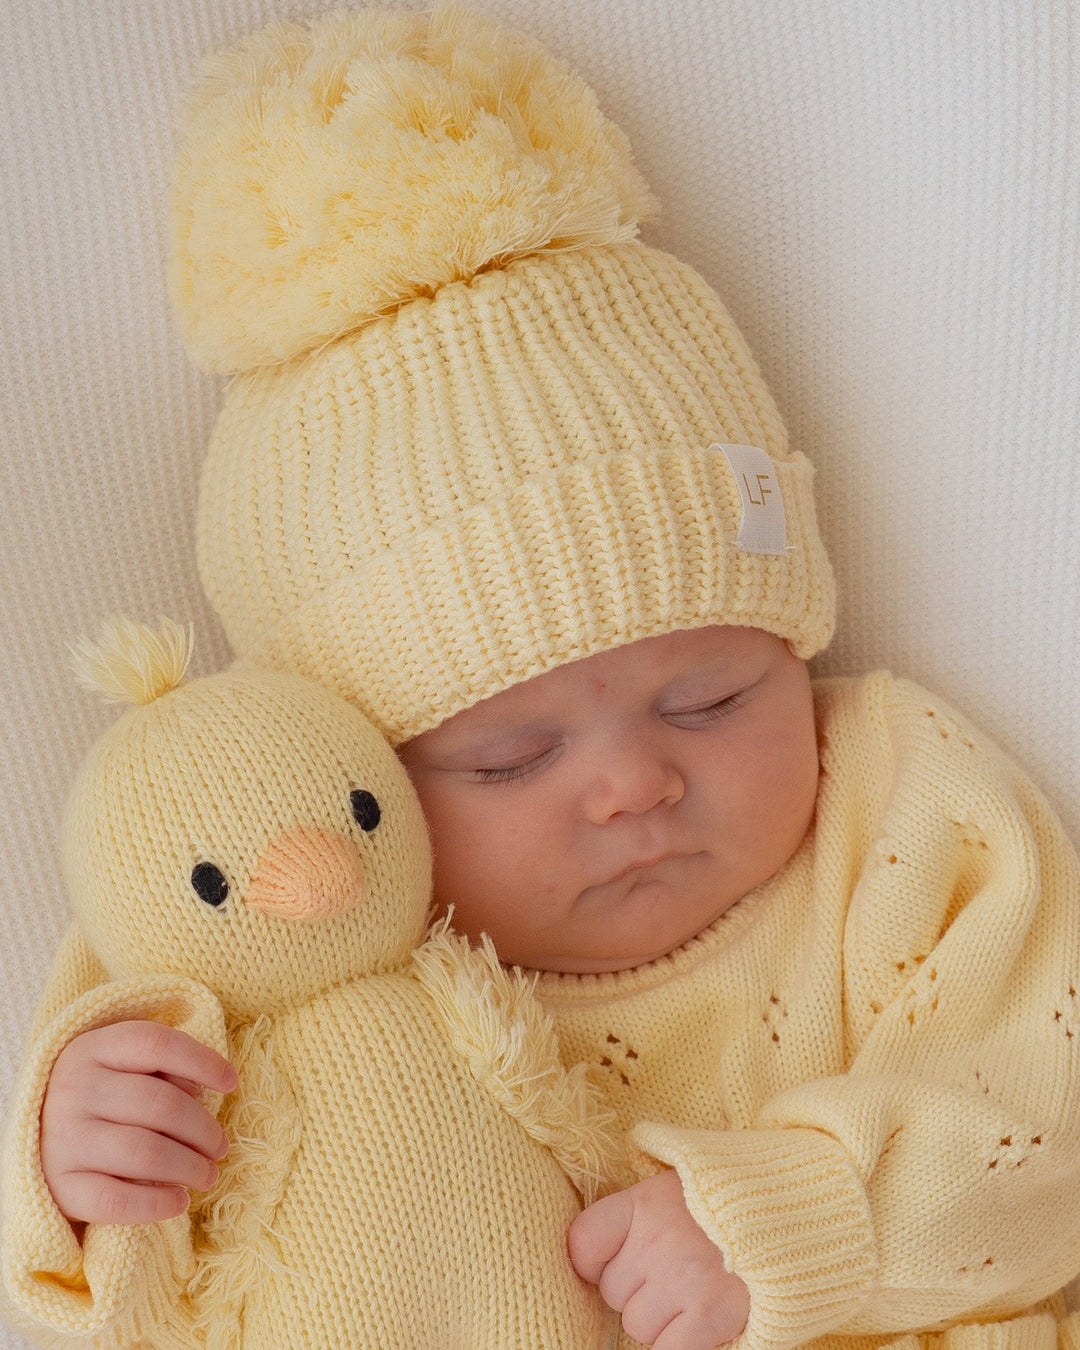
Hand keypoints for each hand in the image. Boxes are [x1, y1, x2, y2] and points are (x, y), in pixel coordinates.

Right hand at [40, 1020, 236, 1226]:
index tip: (231, 1083)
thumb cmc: (99, 1096)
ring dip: (189, 1167)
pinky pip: (115, 1202)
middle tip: (221, 1147)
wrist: (34, 1137)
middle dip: (204, 1130)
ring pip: (145, 1153)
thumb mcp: (122, 1066)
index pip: (157, 1044)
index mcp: (93, 1049)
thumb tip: (203, 1091)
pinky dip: (155, 1205)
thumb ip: (162, 1069)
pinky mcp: (60, 1187)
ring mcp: (63, 1139)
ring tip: (208, 1174)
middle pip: (161, 1105)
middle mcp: (74, 1089)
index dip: (203, 1061)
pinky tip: (179, 1202)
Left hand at [568, 1169, 749, 1349]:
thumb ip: (636, 1217)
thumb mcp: (675, 1190)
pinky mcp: (710, 1314)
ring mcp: (681, 1278)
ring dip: (662, 1322)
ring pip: (638, 1327)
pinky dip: (681, 1345)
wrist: (796, 1210)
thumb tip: (591, 1259)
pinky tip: (701, 1324)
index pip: (583, 1242)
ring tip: (695, 1294)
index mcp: (644, 1202)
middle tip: (675, 1275)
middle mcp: (656, 1240)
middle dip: (639, 1291)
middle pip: (613, 1292)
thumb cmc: (727, 1206)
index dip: (594, 1262)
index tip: (613, 1263)